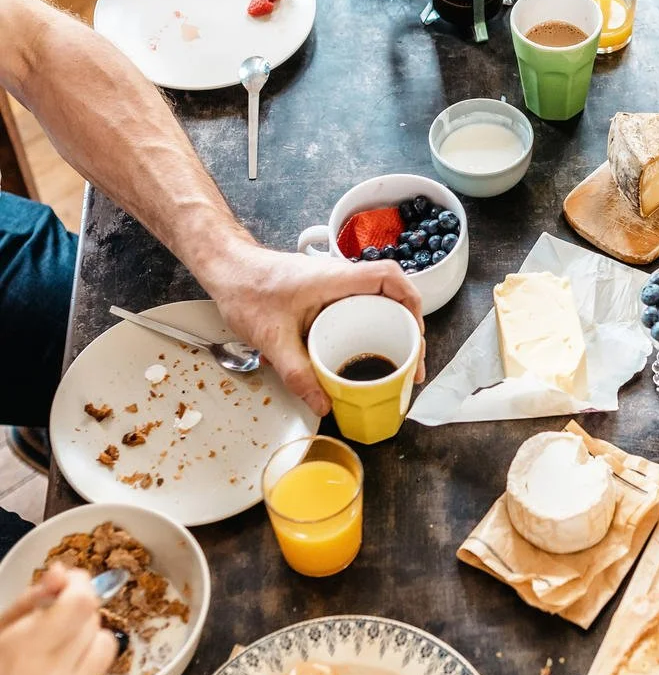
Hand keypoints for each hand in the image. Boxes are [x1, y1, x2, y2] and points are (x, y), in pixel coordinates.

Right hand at [0, 565, 117, 674]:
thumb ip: (27, 603)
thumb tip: (60, 573)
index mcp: (25, 652)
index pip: (80, 603)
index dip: (79, 584)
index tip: (70, 581)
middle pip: (94, 620)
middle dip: (78, 611)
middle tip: (55, 619)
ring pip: (106, 644)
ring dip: (88, 638)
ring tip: (59, 648)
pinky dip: (81, 670)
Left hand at [202, 244, 425, 415]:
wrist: (226, 270)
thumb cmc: (245, 288)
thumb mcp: (271, 338)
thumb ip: (297, 373)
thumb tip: (324, 404)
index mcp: (335, 279)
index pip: (389, 277)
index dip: (411, 302)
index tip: (416, 333)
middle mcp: (342, 278)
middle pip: (393, 294)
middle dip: (409, 327)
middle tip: (411, 363)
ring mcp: (336, 285)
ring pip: (379, 302)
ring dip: (392, 328)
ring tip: (397, 362)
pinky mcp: (328, 294)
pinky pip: (361, 307)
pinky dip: (372, 328)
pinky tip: (366, 353)